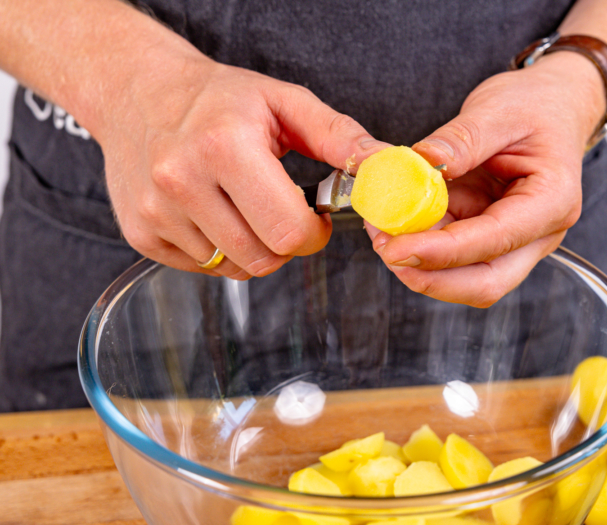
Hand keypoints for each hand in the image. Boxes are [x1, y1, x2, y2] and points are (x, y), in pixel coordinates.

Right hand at [99, 57, 384, 278]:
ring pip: (233, 268)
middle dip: (286, 244)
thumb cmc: (220, 98)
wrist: (139, 92)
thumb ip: (339, 137)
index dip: (312, 234)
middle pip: (262, 259)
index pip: (287, 232)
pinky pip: (201, 267)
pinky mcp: (140, 232)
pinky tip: (213, 212)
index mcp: (224, 147)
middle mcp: (181, 182)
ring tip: (243, 205)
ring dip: (252, 248)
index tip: (311, 218)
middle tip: (281, 212)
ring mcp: (155, 212)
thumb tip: (385, 167)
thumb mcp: (284, 102)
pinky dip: (219, 249)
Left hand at [368, 52, 606, 306]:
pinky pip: (453, 257)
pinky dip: (421, 246)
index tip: (397, 248)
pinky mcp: (488, 238)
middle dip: (431, 277)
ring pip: (466, 278)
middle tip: (385, 250)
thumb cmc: (534, 106)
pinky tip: (395, 223)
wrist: (550, 106)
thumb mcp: (499, 109)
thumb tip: (421, 163)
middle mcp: (538, 233)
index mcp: (552, 200)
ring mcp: (514, 241)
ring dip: (420, 264)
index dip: (443, 251)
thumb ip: (461, 139)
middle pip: (486, 283)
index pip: (495, 239)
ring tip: (381, 229)